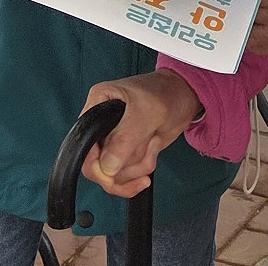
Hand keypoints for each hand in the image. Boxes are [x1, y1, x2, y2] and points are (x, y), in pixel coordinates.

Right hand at [80, 70, 201, 197]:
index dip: (97, 165)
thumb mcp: (146, 112)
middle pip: (97, 166)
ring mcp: (113, 140)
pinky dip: (140, 172)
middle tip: (147, 159)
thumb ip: (125, 139)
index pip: (82, 144)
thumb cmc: (165, 93)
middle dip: (125, 168)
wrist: (184, 97)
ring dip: (138, 167)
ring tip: (154, 144)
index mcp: (97, 104)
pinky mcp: (126, 152)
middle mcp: (100, 125)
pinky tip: (152, 156)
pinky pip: (125, 175)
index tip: (115, 173)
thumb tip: (106, 167)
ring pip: (114, 173)